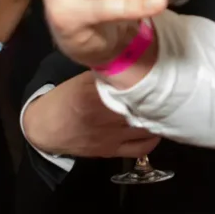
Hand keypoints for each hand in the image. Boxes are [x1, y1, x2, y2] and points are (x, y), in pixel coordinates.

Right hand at [22, 71, 160, 158]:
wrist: (44, 129)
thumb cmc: (64, 99)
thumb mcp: (84, 79)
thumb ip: (109, 75)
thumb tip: (134, 62)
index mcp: (97, 95)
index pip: (132, 87)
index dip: (151, 81)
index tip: (163, 74)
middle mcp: (106, 117)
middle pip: (143, 107)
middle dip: (159, 98)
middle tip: (170, 89)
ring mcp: (111, 136)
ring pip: (146, 127)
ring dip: (158, 117)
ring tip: (166, 107)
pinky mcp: (111, 151)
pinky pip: (141, 148)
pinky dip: (153, 138)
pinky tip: (157, 127)